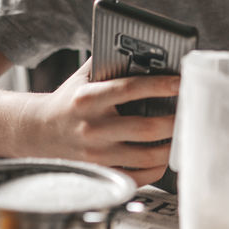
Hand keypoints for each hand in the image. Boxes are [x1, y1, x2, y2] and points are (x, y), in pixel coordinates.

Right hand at [22, 58, 179, 185]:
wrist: (38, 132)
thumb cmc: (69, 100)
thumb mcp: (83, 76)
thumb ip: (110, 61)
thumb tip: (147, 51)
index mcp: (87, 99)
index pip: (129, 89)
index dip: (159, 85)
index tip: (181, 82)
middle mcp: (92, 128)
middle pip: (145, 128)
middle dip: (174, 120)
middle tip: (189, 111)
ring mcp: (96, 155)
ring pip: (147, 156)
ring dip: (171, 146)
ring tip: (182, 133)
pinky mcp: (100, 173)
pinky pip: (137, 176)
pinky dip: (157, 168)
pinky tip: (165, 156)